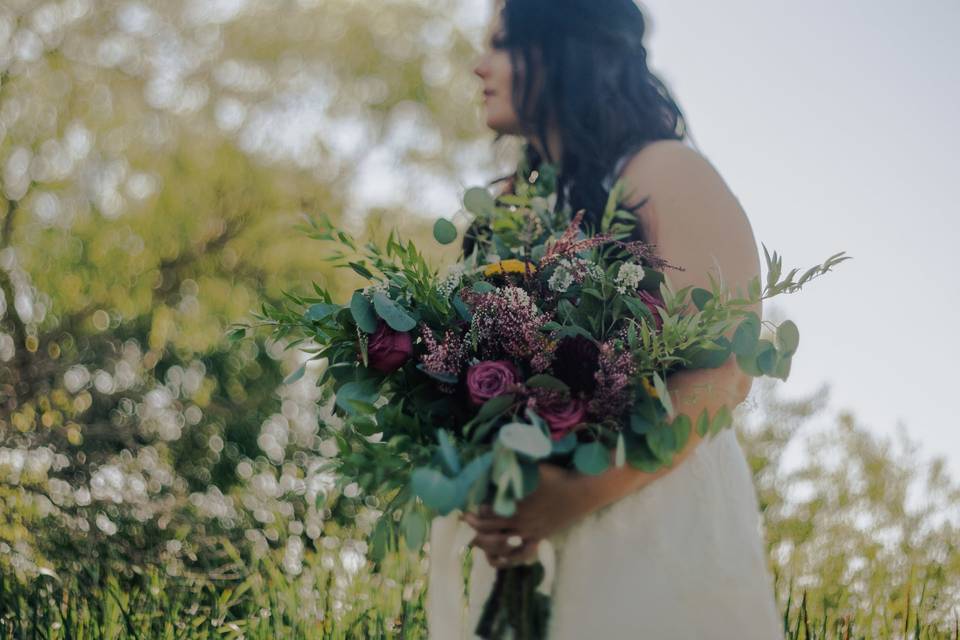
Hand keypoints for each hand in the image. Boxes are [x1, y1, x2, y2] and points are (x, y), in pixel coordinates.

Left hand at [463, 464, 588, 568]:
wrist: (582, 492)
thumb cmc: (558, 476)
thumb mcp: (533, 468)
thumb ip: (515, 467)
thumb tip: (497, 458)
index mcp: (516, 505)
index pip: (487, 514)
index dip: (475, 513)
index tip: (466, 509)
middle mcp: (520, 522)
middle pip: (489, 531)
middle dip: (473, 527)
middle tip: (464, 521)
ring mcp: (530, 533)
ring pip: (501, 546)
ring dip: (485, 544)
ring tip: (475, 541)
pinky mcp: (540, 539)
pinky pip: (521, 555)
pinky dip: (506, 560)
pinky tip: (496, 560)